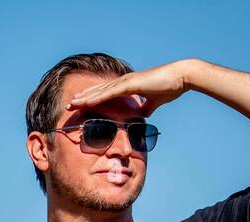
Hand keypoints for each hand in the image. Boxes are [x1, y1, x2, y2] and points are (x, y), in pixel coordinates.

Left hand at [68, 59, 199, 116]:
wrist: (181, 77)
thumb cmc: (170, 87)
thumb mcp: (154, 102)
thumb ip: (146, 108)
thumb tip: (142, 116)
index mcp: (127, 86)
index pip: (105, 93)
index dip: (92, 99)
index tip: (80, 105)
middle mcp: (123, 82)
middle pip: (98, 91)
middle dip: (83, 98)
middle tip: (68, 105)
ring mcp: (126, 82)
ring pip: (100, 91)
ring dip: (85, 98)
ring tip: (71, 103)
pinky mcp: (130, 84)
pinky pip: (109, 92)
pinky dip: (96, 97)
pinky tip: (86, 101)